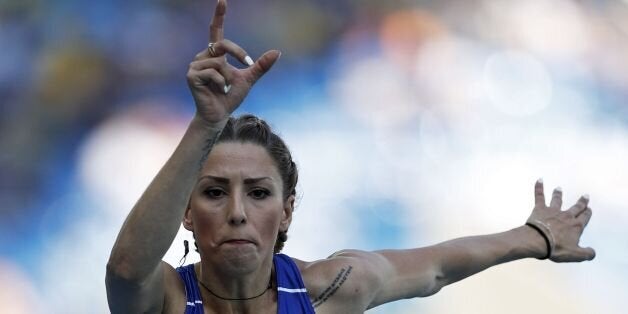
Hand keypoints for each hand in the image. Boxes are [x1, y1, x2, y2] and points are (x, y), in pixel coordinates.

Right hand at [186, 0, 280, 126]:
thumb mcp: (249, 79)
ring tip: (224, 88)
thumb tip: (277, 52)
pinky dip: (222, 84)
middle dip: (238, 53)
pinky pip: (214, 73)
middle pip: (223, 44)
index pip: (216, 30)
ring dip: (228, 78)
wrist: (219, 115)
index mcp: (216, 54)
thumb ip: (260, 66)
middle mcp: (204, 56)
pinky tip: (218, 91)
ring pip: (220, 63)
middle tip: (248, 65)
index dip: (219, 15)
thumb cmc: (231, 97)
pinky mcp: (191, 75)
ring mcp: (195, 65)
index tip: (222, 0)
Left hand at [526, 179, 594, 261]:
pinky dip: (539, 188)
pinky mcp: (540, 209)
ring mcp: (553, 211)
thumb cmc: (556, 248)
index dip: (587, 214)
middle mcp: (566, 216)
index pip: (584, 218)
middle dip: (581, 202)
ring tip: (559, 189)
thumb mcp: (575, 255)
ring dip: (558, 194)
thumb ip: (586, 253)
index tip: (589, 209)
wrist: (539, 241)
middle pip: (575, 208)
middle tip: (585, 196)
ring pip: (557, 200)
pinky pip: (539, 196)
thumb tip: (592, 252)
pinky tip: (539, 180)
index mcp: (575, 227)